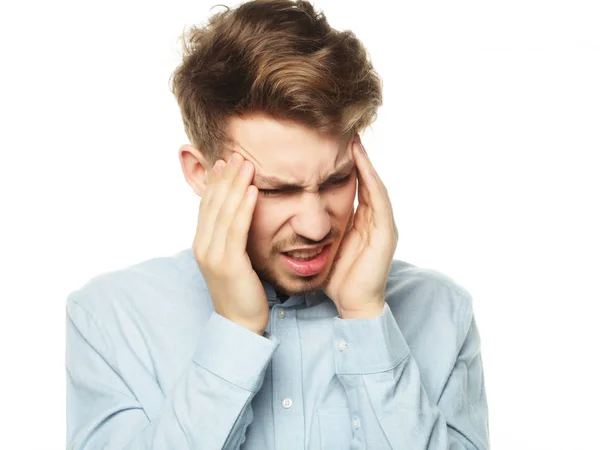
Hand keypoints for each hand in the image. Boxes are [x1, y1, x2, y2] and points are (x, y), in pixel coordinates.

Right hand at [193, 153, 268, 334]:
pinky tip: (252, 190)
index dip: (215, 183)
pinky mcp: (228, 262)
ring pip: (224, 212)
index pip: (208, 206)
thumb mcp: (232, 259)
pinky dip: (244, 207)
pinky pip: (236, 228)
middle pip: (213, 204)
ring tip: (245, 163)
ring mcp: (212, 254)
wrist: (239, 324)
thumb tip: (241, 217)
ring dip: (235, 185)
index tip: (225, 162)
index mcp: (202, 243)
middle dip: (225, 178)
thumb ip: (231, 238)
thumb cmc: (241, 291)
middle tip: (236, 154)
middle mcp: (202, 245)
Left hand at [324, 136, 397, 318]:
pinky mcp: (385, 234)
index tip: (336, 143)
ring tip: (355, 141)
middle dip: (360, 157)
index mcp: (362, 222)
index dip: (349, 165)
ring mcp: (383, 226)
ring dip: (366, 163)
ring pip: (375, 186)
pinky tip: (362, 165)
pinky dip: (371, 181)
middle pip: (368, 181)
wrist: (353, 304)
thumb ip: (318, 228)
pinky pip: (379, 201)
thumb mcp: (325, 245)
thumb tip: (294, 215)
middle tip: (349, 132)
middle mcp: (376, 220)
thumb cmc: (338, 278)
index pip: (356, 186)